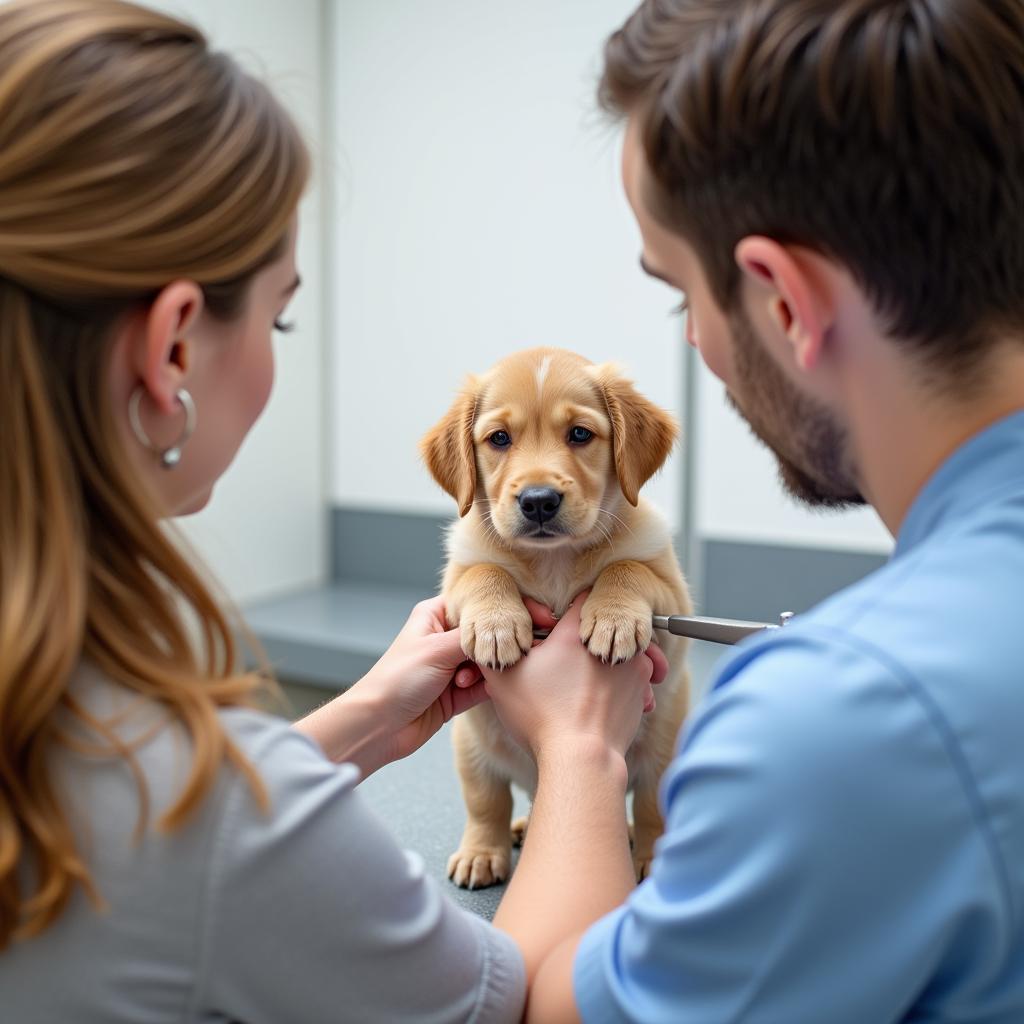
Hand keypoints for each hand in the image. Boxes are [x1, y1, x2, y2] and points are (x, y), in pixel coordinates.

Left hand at [297, 597, 487, 775]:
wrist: (379, 724)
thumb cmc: (398, 679)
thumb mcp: (438, 649)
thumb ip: (474, 638)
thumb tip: (504, 629)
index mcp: (434, 616)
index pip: (472, 603)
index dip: (494, 609)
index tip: (519, 618)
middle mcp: (443, 639)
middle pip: (484, 635)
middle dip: (490, 646)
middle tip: (494, 656)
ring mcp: (450, 667)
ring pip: (486, 662)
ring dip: (482, 672)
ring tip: (462, 682)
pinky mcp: (456, 694)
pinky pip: (483, 687)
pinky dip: (486, 688)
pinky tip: (483, 690)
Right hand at [481, 590, 667, 763]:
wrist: (582, 759)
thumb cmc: (541, 716)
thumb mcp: (503, 679)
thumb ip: (496, 650)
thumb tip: (490, 640)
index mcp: (577, 631)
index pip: (581, 599)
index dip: (569, 612)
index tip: (559, 630)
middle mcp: (610, 641)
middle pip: (600, 628)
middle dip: (585, 643)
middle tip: (566, 667)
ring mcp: (633, 666)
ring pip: (618, 652)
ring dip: (604, 664)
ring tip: (583, 688)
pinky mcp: (643, 691)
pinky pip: (633, 679)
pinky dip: (620, 686)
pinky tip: (601, 703)